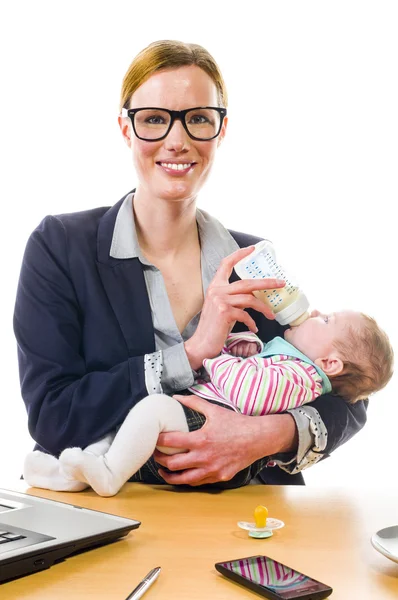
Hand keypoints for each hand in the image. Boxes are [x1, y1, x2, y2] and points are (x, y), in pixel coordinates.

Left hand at [153, 394, 297, 485]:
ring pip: (183, 479)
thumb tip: (176, 397)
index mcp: (201, 440)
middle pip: (172, 464)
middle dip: (160, 459)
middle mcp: (204, 457)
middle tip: (155, 454)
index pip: (171, 443)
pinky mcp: (220, 477)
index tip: (154, 439)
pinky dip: (188, 479)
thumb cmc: (236, 423)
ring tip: (163, 470)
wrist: (258, 438)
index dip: (158, 441)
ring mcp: (212, 470)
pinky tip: (183, 474)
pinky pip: (199, 482)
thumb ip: (194, 403)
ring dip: (170, 475)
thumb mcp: (214, 410)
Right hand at [184, 246, 284, 369]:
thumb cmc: (214, 327)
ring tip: (271, 315)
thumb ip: (234, 298)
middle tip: (281, 284)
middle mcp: (217, 291)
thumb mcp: (222, 307)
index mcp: (215, 287)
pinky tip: (255, 329)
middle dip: (267, 283)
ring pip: (250, 299)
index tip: (252, 249)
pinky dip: (253, 322)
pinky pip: (246, 315)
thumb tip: (254, 296)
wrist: (201, 344)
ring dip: (264, 308)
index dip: (239, 255)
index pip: (225, 264)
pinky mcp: (224, 312)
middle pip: (247, 282)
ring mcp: (220, 301)